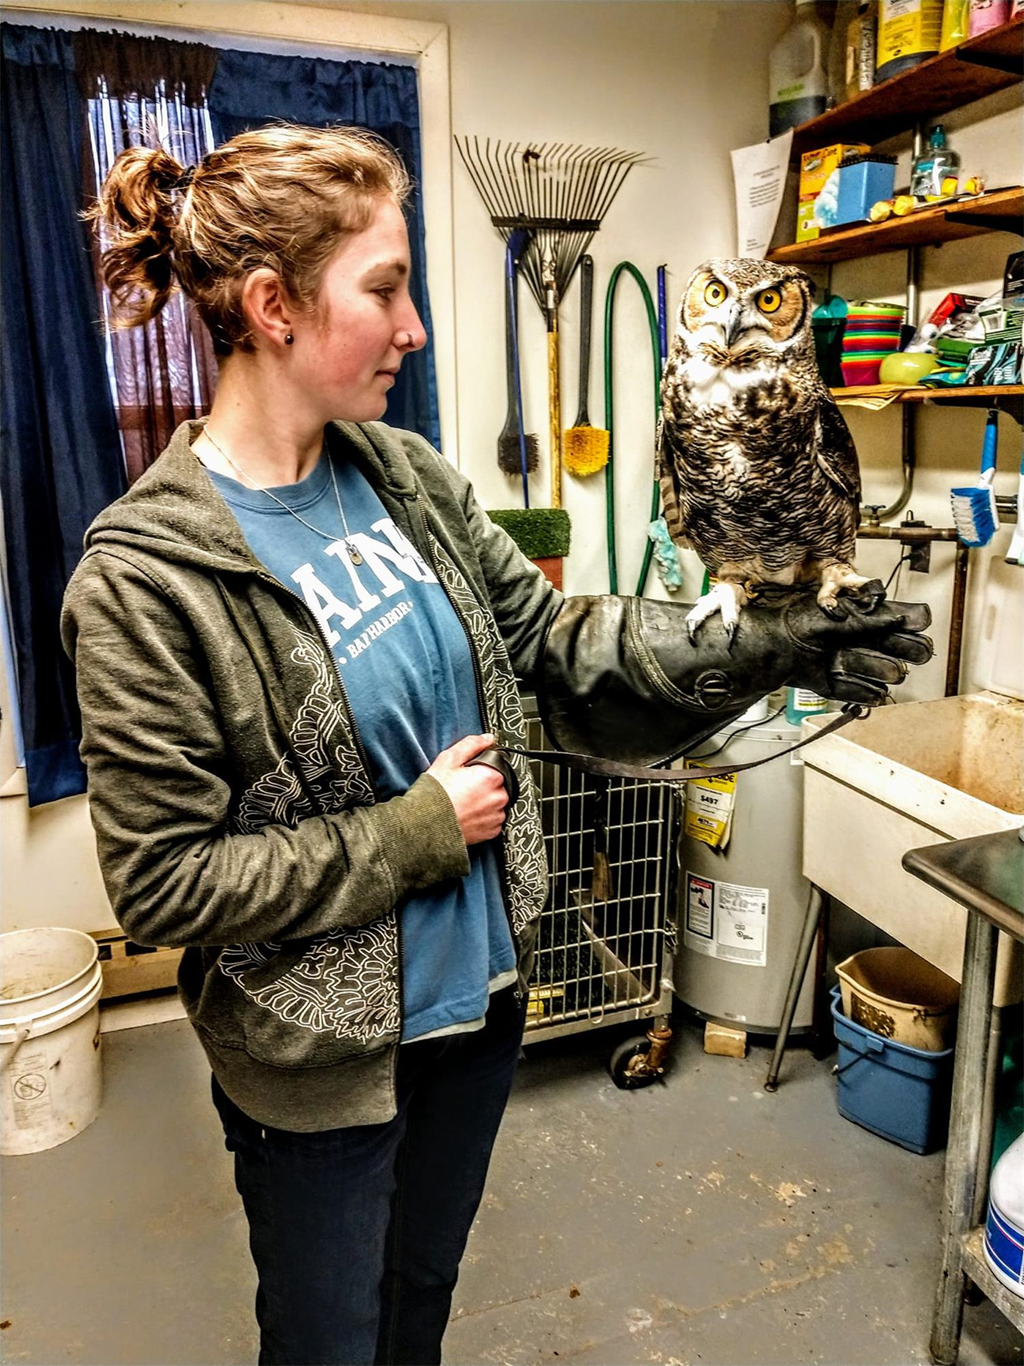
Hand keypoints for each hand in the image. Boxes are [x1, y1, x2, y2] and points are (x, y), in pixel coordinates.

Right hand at [427, 733, 509, 845]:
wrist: (425, 825)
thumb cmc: (435, 794)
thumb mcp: (449, 759)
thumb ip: (471, 744)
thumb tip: (487, 739)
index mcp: (492, 776)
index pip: (496, 765)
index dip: (481, 768)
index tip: (468, 774)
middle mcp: (498, 796)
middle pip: (497, 784)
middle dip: (483, 784)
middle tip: (462, 788)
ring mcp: (496, 815)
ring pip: (495, 802)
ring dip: (485, 801)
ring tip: (463, 803)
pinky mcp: (492, 831)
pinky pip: (492, 819)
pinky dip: (483, 817)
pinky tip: (467, 814)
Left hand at [783, 580, 932, 704]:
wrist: (777, 648)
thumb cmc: (800, 624)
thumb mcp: (837, 615)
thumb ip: (869, 619)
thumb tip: (901, 618)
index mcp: (869, 618)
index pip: (904, 620)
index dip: (912, 623)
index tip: (915, 625)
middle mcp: (868, 641)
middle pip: (904, 648)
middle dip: (908, 648)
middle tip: (915, 651)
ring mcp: (860, 664)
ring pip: (887, 672)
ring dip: (876, 667)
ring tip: (858, 660)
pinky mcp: (847, 686)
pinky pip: (865, 694)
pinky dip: (860, 689)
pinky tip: (851, 681)